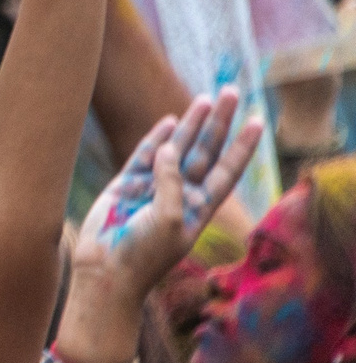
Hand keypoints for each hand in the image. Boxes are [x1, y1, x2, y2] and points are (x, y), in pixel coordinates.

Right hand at [71, 88, 261, 309]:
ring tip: (206, 98)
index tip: (257, 121)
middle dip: (220, 123)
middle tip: (231, 93)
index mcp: (200, 207)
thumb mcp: (171, 220)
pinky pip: (146, 154)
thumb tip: (169, 147)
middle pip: (207, 151)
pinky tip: (171, 121)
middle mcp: (181, 193)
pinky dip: (158, 137)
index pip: (228, 169)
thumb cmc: (145, 253)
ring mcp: (154, 187)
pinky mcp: (127, 184)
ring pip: (178, 147)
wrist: (106, 270)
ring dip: (193, 123)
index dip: (243, 145)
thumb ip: (172, 181)